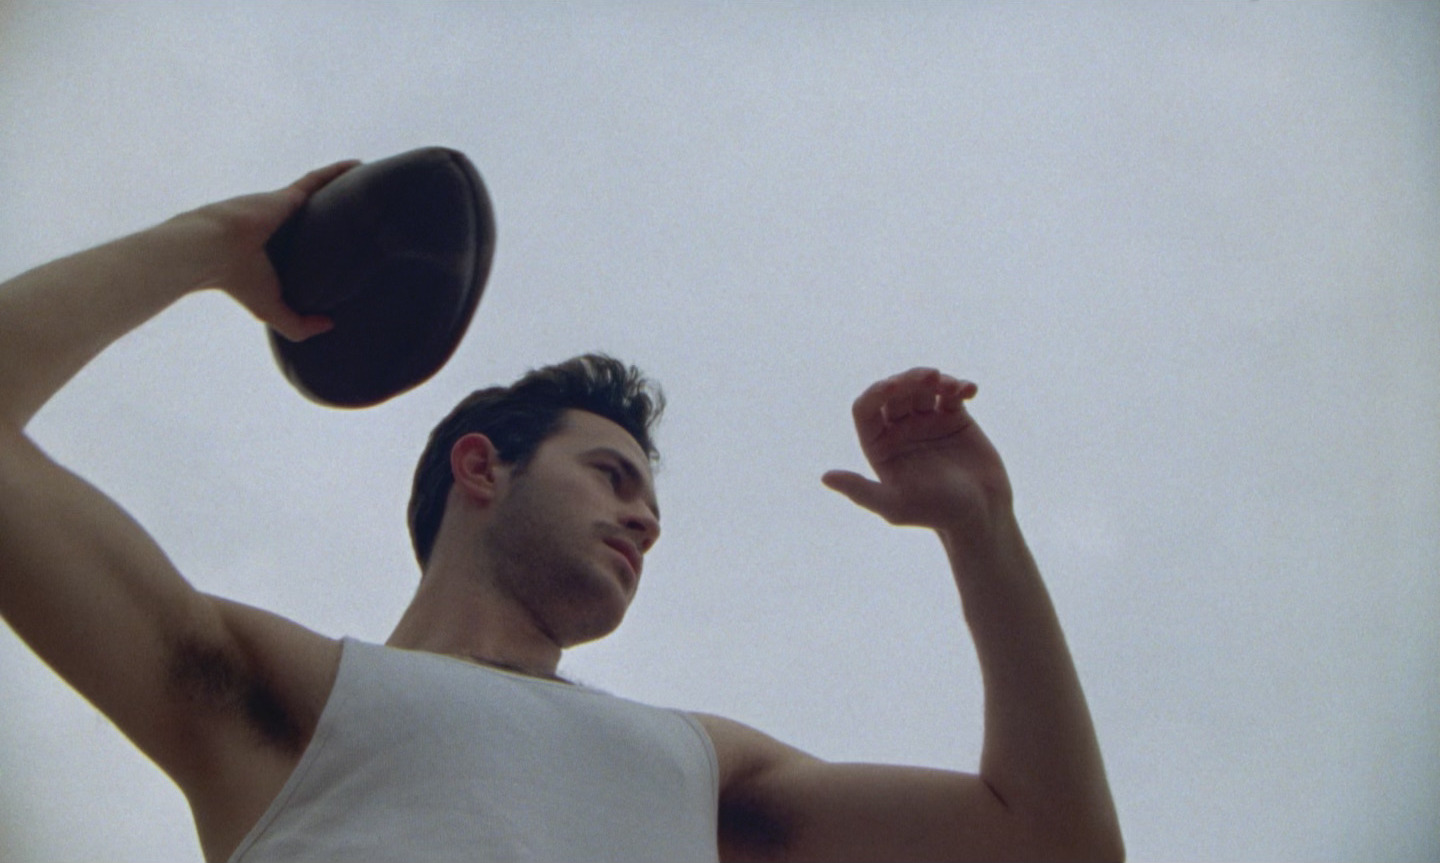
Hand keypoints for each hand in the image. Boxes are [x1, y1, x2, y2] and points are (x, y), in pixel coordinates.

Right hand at [175, 160, 357, 340]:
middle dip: (345, 219)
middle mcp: (286, 231)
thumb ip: (299, 324)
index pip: (311, 252)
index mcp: (281, 255)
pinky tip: (359, 166)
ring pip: (323, 198)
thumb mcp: (271, 309)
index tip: (360, 258)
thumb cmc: (237, 280)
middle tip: (377, 221)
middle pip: (322, 223)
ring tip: (374, 189)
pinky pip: (318, 180)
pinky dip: (337, 172)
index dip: (331, 253)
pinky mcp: (288, 196)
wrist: (211, 250)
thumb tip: (330, 324)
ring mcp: (286, 211)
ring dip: (345, 191)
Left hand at [822, 368, 1013, 540]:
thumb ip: (860, 490)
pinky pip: (951, 393)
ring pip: (923, 387)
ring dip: (936, 380)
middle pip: (895, 392)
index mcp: (879, 446)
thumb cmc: (936, 512)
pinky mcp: (954, 418)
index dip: (876, 393)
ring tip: (953, 388)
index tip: (893, 386)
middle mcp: (899, 430)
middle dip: (910, 380)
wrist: (981, 513)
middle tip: (931, 377)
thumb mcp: (894, 505)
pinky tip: (970, 391)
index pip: (865, 409)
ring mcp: (926, 421)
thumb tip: (825, 477)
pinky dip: (959, 386)